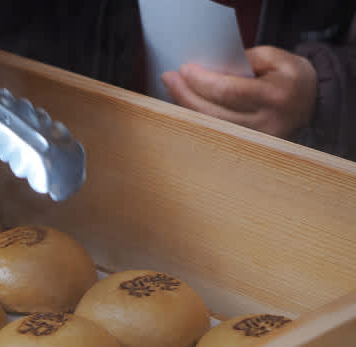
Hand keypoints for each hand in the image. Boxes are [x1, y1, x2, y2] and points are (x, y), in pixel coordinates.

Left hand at [161, 46, 317, 138]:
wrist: (313, 105)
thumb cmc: (290, 79)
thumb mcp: (276, 59)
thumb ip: (245, 59)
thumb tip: (210, 67)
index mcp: (273, 97)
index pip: (227, 92)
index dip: (202, 82)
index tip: (184, 69)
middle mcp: (263, 123)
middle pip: (212, 113)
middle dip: (185, 95)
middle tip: (168, 78)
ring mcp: (254, 142)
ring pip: (209, 128)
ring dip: (185, 108)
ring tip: (172, 89)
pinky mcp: (247, 151)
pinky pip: (213, 135)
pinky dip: (195, 120)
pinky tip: (184, 106)